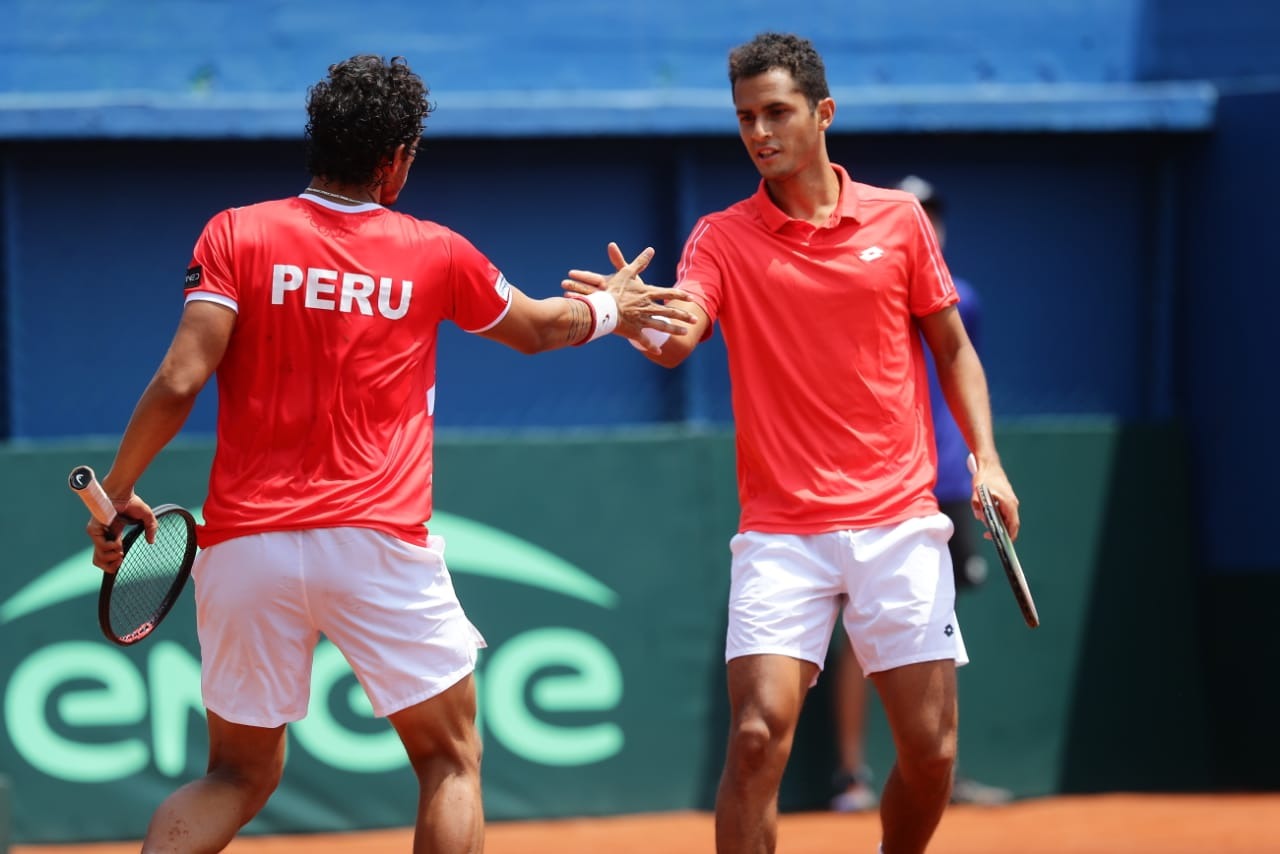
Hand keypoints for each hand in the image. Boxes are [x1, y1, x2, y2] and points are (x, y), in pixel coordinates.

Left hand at [86, 491, 156, 573]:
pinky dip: (111, 549)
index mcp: (113, 534)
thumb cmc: (132, 501)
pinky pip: (101, 546)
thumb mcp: (146, 518)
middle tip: (119, 563)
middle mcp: (103, 535)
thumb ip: (151, 529)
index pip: (107, 554)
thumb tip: (151, 542)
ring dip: (111, 559)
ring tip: (120, 554)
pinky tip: (118, 546)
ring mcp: (98, 533)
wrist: (121, 491)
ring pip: (98, 556)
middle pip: (98, 559)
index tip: (122, 561)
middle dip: (108, 567)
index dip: (113, 562)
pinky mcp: (94, 529)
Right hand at [566, 243, 694, 354]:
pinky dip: (652, 346)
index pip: (668, 293)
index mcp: (647, 293)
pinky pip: (645, 340)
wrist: (602, 308)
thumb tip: (651, 250)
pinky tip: (659, 351)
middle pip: (670, 312)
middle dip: (683, 316)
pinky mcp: (635, 332)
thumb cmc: (613, 290)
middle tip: (695, 320)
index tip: (691, 298)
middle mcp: (648, 308)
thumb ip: (639, 262)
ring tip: (685, 333)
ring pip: (662, 327)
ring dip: (674, 330)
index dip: (680, 295)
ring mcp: (642, 321)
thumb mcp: (626, 273)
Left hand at [968, 457, 1019, 539]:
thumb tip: (980, 517)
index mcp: (1009, 503)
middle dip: (1001, 531)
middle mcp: (1012, 503)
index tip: (1000, 542)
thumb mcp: (977, 493)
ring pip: (1007, 517)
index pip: (1013, 525)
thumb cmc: (985, 478)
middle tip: (987, 535)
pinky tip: (986, 515)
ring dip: (998, 523)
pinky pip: (1004, 511)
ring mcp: (1010, 501)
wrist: (989, 464)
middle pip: (1011, 523)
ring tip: (985, 523)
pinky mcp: (1006, 498)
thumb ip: (978, 506)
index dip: (1009, 536)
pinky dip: (997, 516)